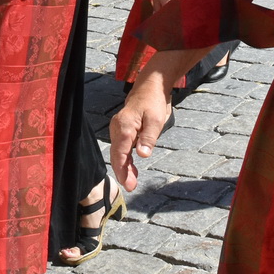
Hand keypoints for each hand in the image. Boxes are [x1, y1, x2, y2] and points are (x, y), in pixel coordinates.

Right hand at [109, 78, 173, 192]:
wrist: (150, 86)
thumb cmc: (153, 101)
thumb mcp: (156, 120)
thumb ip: (148, 138)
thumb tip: (142, 155)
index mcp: (125, 126)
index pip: (120, 153)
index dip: (122, 170)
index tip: (127, 183)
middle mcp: (118, 128)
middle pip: (116, 154)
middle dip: (122, 172)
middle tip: (131, 187)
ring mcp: (118, 128)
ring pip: (118, 152)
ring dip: (124, 167)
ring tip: (132, 181)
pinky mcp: (123, 130)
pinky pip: (122, 147)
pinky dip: (126, 159)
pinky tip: (132, 169)